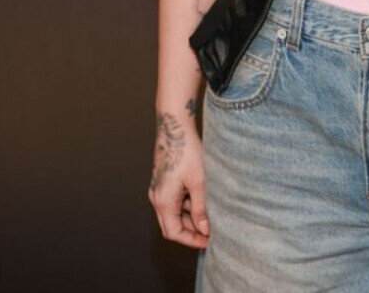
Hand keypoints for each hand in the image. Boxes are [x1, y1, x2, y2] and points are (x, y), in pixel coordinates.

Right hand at [148, 110, 209, 248]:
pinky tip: (202, 198)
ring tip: (211, 214)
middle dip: (191, 231)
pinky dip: (187, 204)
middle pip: (172, 225)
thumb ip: (201, 208)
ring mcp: (159, 188)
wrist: (175, 125)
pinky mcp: (164, 180)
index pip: (174, 232)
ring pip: (173, 212)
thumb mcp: (199, 181)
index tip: (208, 241)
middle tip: (211, 231)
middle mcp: (157, 197)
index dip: (191, 240)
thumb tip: (204, 229)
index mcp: (163, 201)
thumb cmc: (187, 151)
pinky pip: (174, 200)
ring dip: (190, 217)